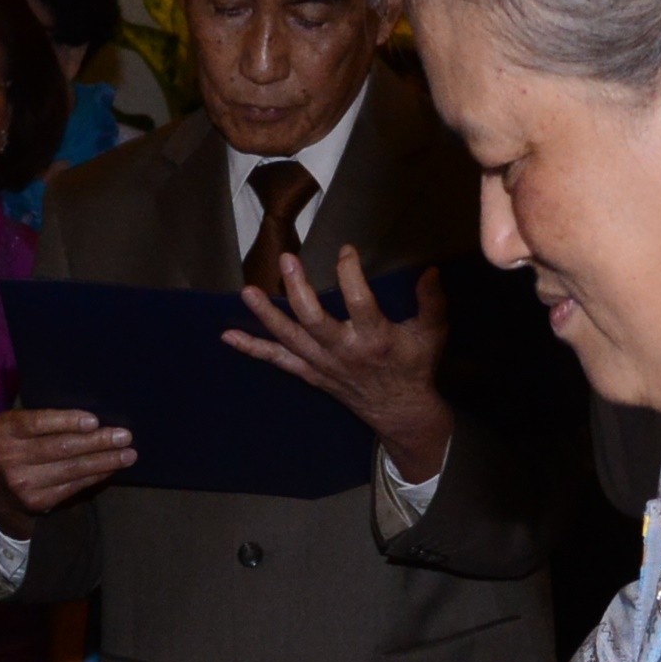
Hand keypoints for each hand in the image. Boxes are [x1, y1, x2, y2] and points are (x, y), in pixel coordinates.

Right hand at [0, 404, 137, 527]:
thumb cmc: (19, 444)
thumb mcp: (20, 426)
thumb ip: (46, 421)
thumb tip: (94, 420)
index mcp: (4, 429)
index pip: (37, 423)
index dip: (67, 421)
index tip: (95, 421)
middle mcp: (9, 457)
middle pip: (60, 447)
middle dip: (97, 442)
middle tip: (124, 436)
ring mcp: (22, 482)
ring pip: (71, 469)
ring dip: (104, 461)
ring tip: (128, 455)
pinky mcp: (36, 501)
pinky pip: (73, 486)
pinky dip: (95, 476)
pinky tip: (111, 468)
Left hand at [229, 244, 455, 473]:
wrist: (400, 411)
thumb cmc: (415, 366)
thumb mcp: (432, 333)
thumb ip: (432, 301)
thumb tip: (430, 270)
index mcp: (375, 338)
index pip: (358, 300)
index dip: (350, 273)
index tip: (346, 250)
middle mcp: (344, 352)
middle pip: (313, 320)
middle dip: (297, 289)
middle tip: (286, 259)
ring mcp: (323, 364)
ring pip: (290, 338)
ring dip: (266, 315)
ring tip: (246, 291)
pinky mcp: (311, 373)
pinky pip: (278, 361)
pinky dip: (253, 349)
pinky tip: (228, 336)